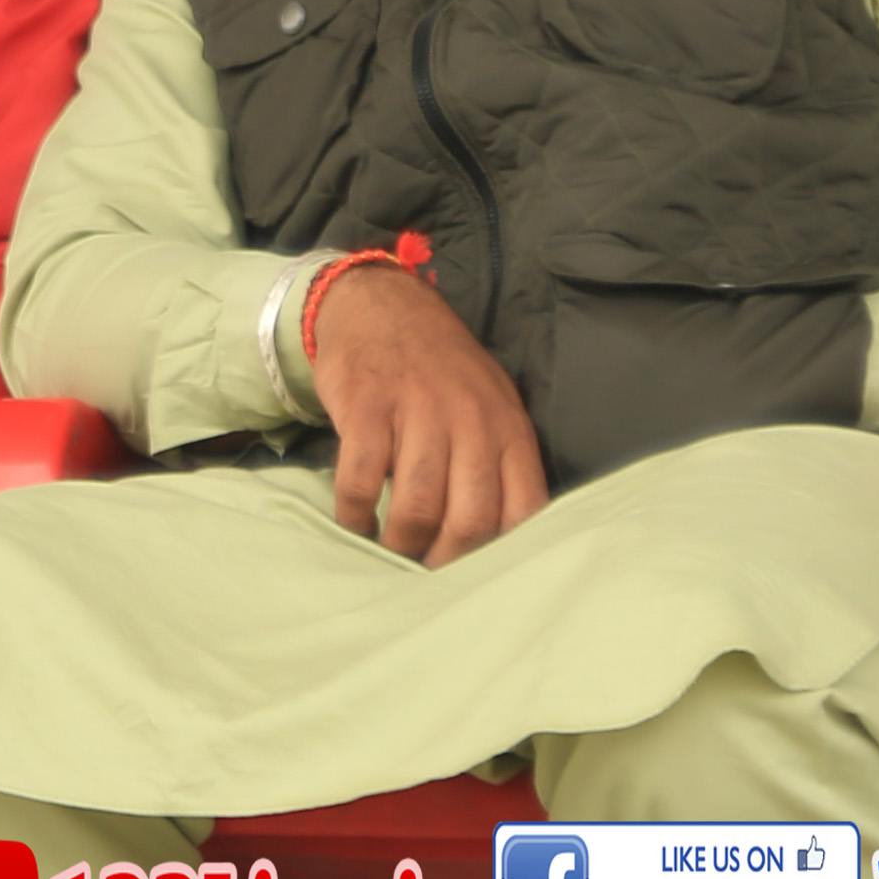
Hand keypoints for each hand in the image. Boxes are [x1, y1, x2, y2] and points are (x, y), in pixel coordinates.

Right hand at [307, 258, 546, 565]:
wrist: (384, 307)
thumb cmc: (442, 373)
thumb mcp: (491, 407)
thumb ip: (499, 465)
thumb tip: (495, 541)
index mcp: (508, 428)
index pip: (523, 510)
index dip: (501, 555)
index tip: (476, 571)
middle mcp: (470, 420)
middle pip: (470, 519)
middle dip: (445, 559)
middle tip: (425, 567)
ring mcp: (418, 411)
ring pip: (418, 508)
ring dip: (400, 542)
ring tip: (390, 545)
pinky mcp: (368, 407)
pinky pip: (360, 481)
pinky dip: (355, 514)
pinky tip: (356, 519)